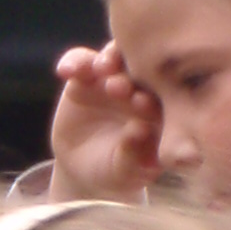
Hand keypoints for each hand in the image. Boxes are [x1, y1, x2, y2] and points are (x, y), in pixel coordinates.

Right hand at [47, 43, 158, 202]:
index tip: (143, 105)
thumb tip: (139, 130)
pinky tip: (64, 71)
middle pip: (143, 69)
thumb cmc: (115, 172)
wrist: (85, 167)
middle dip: (133, 74)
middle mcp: (142, 87)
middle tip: (119, 86)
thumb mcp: (124, 172)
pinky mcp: (85, 76)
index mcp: (162, 109)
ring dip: (109, 59)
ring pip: (115, 57)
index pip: (166, 96)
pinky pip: (80, 61)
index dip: (155, 99)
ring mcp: (113, 78)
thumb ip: (133, 154)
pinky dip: (73, 62)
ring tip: (99, 69)